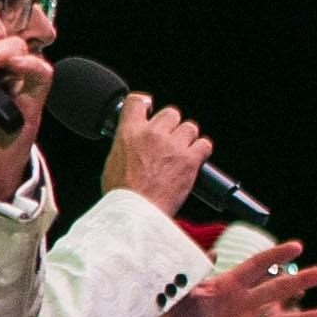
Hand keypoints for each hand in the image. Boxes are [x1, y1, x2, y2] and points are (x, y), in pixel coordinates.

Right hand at [104, 93, 211, 217]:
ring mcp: (173, 146)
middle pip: (171, 113)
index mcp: (129, 132)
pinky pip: (204, 145)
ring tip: (180, 155)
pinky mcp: (190, 160)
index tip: (149, 109)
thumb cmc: (121, 195)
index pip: (138, 102)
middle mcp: (152, 134)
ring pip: (190, 128)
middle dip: (171, 126)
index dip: (146, 105)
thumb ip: (125, 145)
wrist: (135, 213)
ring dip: (187, 139)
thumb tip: (132, 144)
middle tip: (167, 142)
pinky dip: (201, 152)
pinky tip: (193, 161)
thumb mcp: (113, 162)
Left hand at [158, 243, 316, 316]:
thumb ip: (193, 274)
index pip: (256, 266)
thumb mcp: (179, 290)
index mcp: (228, 285)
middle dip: (300, 280)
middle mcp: (242, 303)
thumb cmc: (171, 313)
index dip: (275, 256)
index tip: (297, 246)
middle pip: (276, 289)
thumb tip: (210, 254)